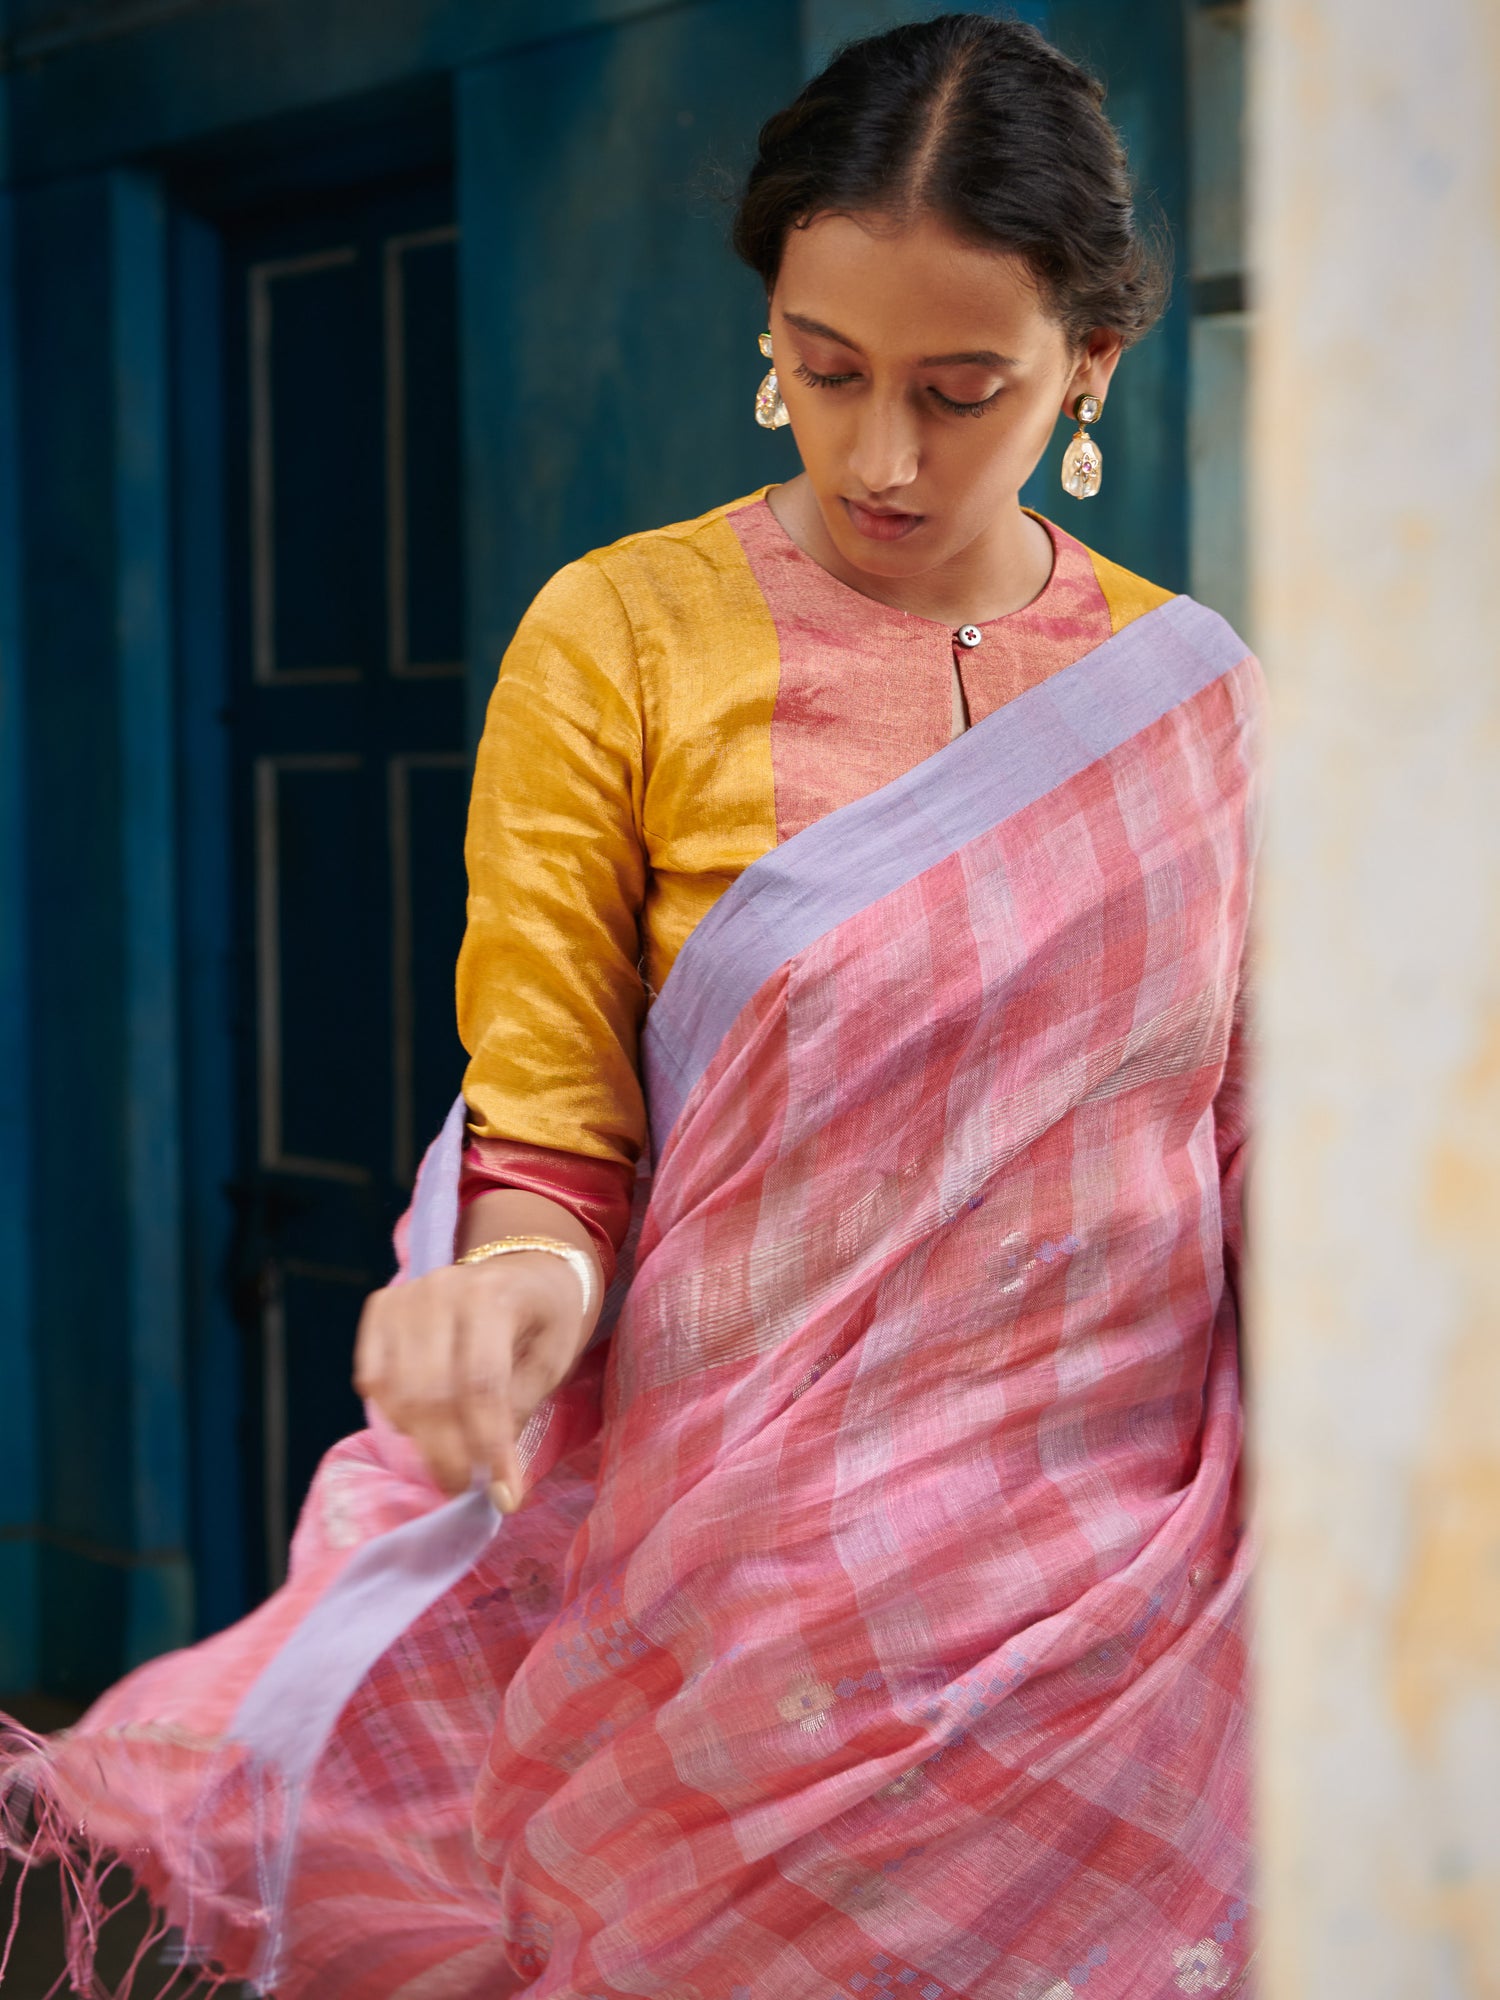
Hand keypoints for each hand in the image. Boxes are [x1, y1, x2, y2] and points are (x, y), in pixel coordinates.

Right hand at [354, 1250, 595, 1511]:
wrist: (525, 1267)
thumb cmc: (545, 1318)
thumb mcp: (551, 1361)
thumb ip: (518, 1411)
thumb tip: (491, 1481)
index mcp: (494, 1297)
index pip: (481, 1384)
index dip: (488, 1446)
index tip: (502, 1494)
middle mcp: (442, 1289)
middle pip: (431, 1393)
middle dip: (448, 1454)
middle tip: (464, 1487)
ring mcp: (406, 1294)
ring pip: (397, 1391)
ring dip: (420, 1439)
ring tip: (449, 1454)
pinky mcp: (382, 1306)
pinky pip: (373, 1377)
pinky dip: (392, 1411)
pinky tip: (420, 1421)